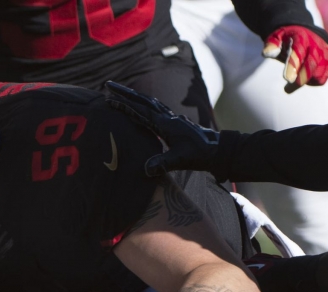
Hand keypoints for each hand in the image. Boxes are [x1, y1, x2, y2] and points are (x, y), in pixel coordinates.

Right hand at [104, 81, 220, 176]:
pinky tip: (144, 105)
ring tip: (122, 92)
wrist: (218, 150)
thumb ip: (163, 163)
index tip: (109, 99)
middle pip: (143, 100)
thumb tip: (146, 170)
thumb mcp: (180, 160)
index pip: (140, 110)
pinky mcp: (175, 123)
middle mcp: (167, 118)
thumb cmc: (200, 155)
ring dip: (135, 96)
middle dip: (125, 93)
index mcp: (165, 124)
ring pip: (149, 102)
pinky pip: (156, 109)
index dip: (124, 105)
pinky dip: (146, 104)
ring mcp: (172, 119)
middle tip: (109, 85)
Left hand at [261, 26, 327, 91]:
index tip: (287, 79)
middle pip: (312, 65)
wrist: (307, 32)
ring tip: (295, 78)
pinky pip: (322, 78)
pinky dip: (313, 81)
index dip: (293, 66)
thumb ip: (271, 44)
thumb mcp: (277, 36)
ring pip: (318, 74)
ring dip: (306, 81)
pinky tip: (305, 77)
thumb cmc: (288, 38)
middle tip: (287, 89)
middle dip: (302, 78)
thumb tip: (266, 53)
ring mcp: (325, 53)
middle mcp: (316, 45)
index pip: (298, 52)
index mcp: (302, 38)